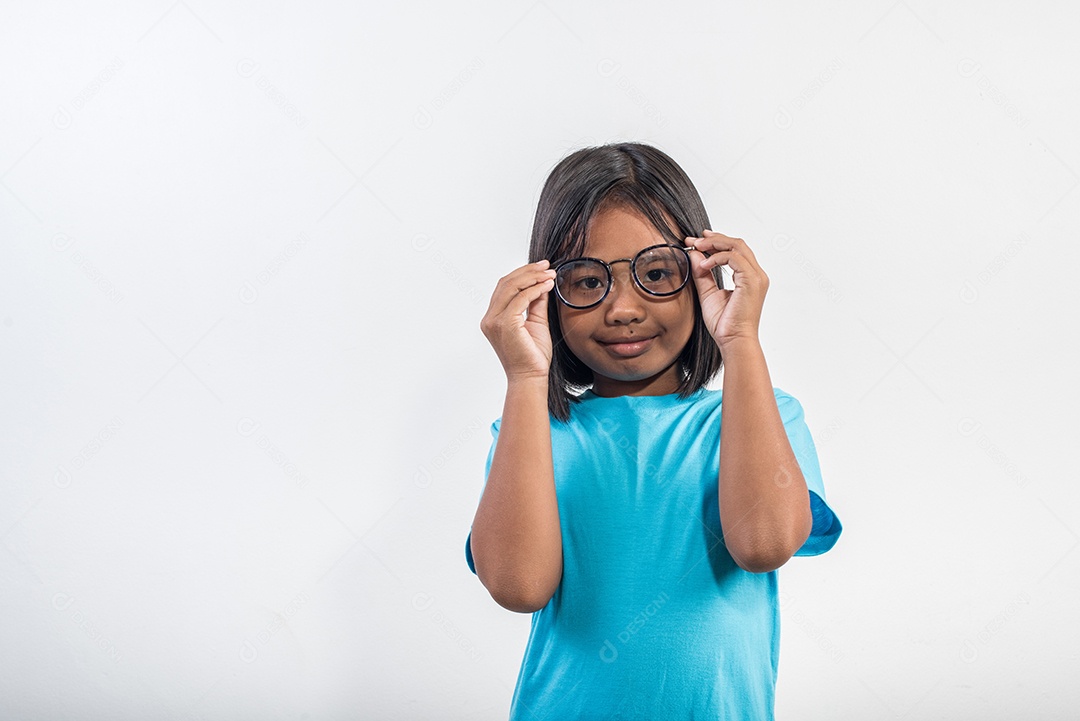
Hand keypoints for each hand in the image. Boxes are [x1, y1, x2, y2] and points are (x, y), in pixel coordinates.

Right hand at [480, 259, 556, 382]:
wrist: (531, 378)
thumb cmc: (533, 356)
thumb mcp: (536, 323)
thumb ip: (536, 303)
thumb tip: (542, 283)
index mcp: (493, 318)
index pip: (504, 287)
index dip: (523, 274)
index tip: (542, 268)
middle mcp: (490, 318)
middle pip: (506, 283)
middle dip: (528, 271)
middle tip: (547, 266)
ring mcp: (495, 321)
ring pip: (511, 287)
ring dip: (533, 277)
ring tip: (550, 274)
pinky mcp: (505, 324)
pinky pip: (520, 299)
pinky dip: (535, 289)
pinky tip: (547, 286)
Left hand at [683, 231, 768, 349]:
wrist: (733, 341)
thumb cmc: (724, 324)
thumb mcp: (708, 294)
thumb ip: (702, 274)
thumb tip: (694, 255)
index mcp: (749, 277)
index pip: (735, 250)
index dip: (715, 242)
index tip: (696, 241)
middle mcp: (756, 274)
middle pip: (737, 243)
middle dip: (714, 238)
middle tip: (693, 239)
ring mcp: (756, 277)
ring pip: (737, 246)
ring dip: (714, 243)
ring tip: (696, 247)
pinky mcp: (751, 281)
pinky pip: (734, 258)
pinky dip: (716, 257)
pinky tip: (703, 265)